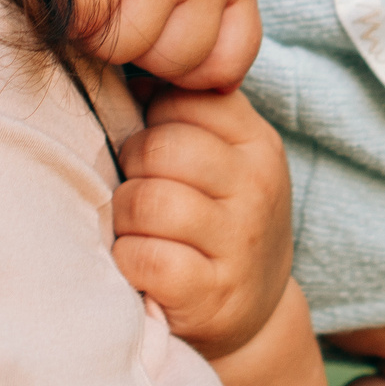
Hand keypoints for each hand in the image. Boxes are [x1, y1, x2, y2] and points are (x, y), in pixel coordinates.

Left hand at [113, 84, 291, 359]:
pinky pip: (144, 256)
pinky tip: (141, 266)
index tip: (156, 154)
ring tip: (139, 232)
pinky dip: (128, 261)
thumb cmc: (221, 224)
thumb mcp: (226, 163)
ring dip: (126, 219)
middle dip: (132, 171)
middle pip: (160, 148)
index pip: (182, 99)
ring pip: (147, 201)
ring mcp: (239, 241)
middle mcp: (258, 187)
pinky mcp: (212, 293)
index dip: (151, 123)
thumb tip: (131, 68)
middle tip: (140, 196)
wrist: (254, 317)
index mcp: (258, 144)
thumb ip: (189, 117)